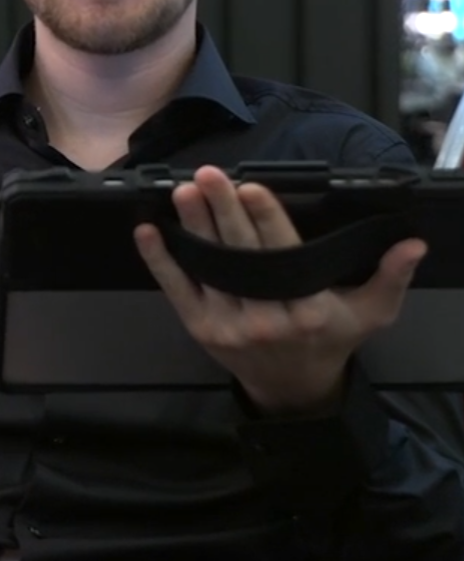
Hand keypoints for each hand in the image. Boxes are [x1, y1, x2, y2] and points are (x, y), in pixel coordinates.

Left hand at [133, 165, 426, 414]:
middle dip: (224, 212)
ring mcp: (228, 325)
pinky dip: (160, 261)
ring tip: (184, 191)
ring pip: (207, 268)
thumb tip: (412, 244)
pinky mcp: (199, 328)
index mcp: (308, 311)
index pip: (284, 257)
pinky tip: (148, 231)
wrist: (291, 385)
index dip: (267, 220)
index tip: (252, 187)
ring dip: (193, 228)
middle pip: (241, 257)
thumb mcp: (370, 312)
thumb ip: (390, 277)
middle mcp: (267, 319)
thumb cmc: (330, 338)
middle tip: (210, 175)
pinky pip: (175, 289)